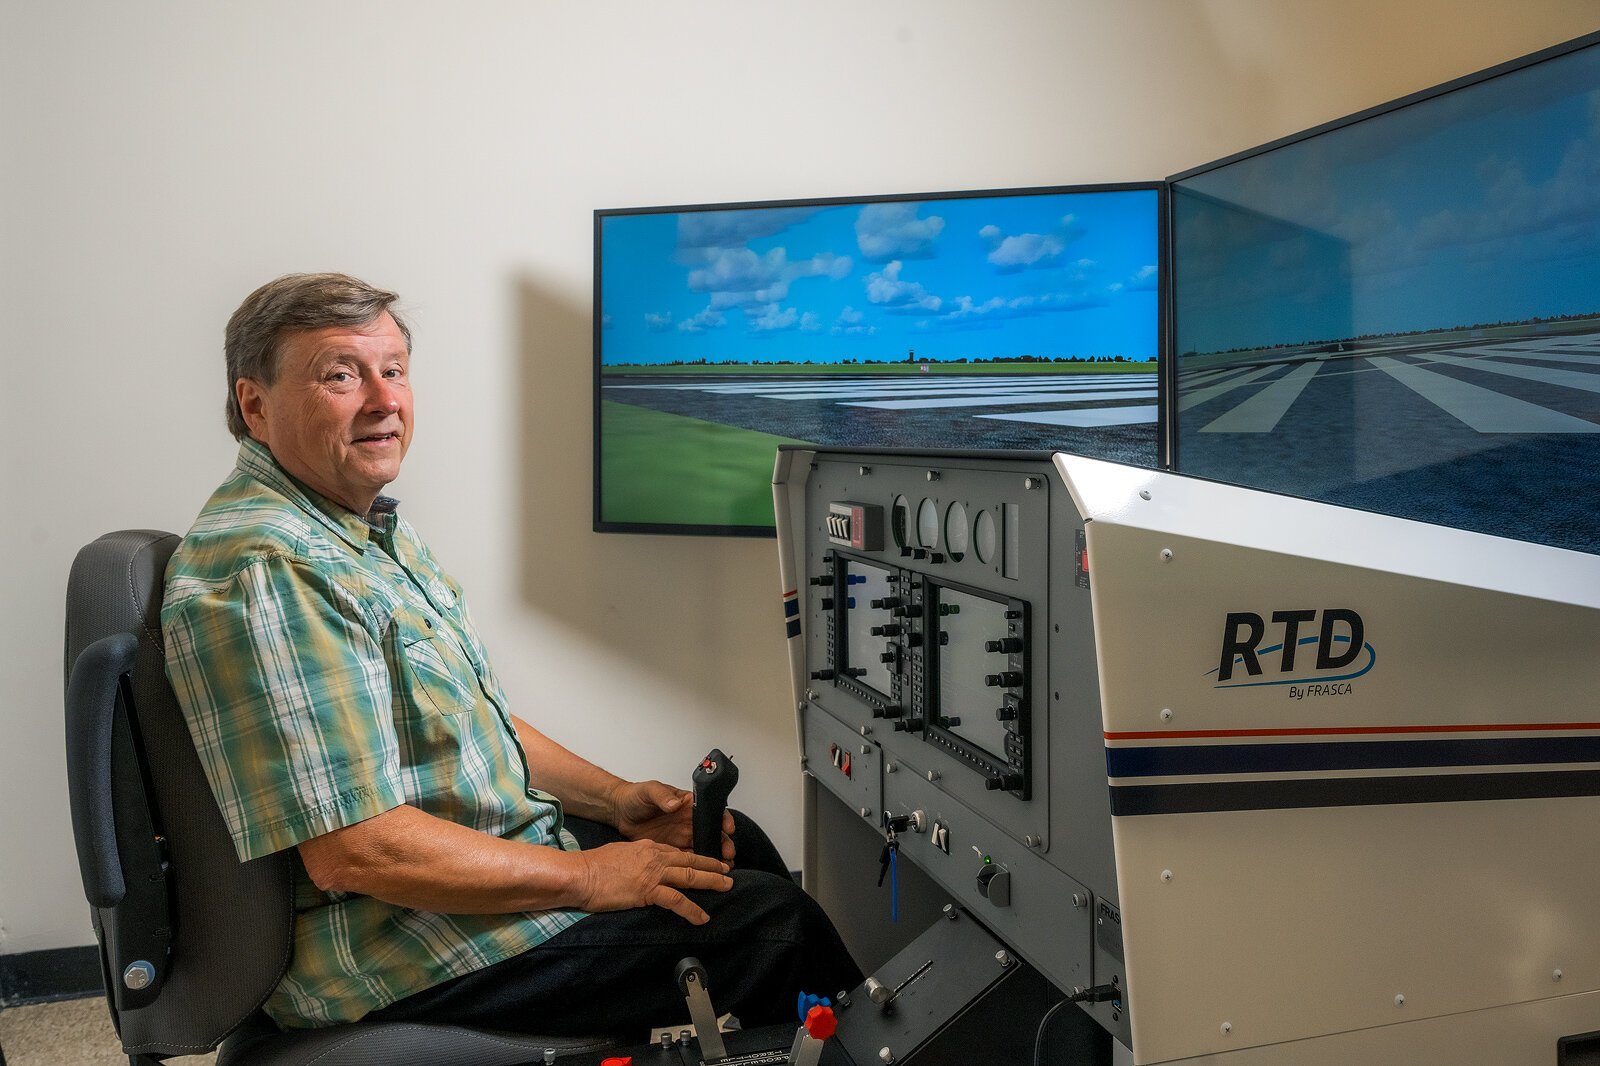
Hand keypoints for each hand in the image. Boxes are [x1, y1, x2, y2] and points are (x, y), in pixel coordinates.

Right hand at [571, 840, 731, 923]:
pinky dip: (692, 909)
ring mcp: (653, 873)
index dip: (695, 856)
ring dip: (711, 881)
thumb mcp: (618, 854)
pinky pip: (677, 900)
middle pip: (690, 860)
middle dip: (711, 865)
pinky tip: (703, 917)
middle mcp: (654, 857)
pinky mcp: (648, 890)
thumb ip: (634, 858)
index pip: (677, 851)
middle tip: (727, 870)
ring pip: (690, 876)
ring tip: (726, 886)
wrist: (580, 874)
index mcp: (647, 848)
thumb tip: (639, 867)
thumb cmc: (592, 866)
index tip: (707, 861)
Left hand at [611, 779, 736, 862]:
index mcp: (687, 804)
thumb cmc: (635, 796)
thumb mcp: (649, 791)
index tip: (728, 828)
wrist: (620, 812)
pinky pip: (689, 859)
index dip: (723, 819)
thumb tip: (675, 803)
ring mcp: (682, 835)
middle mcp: (688, 821)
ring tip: (723, 869)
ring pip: (704, 848)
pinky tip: (705, 874)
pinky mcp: (672, 849)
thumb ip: (662, 795)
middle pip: (713, 832)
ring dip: (714, 857)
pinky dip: (698, 867)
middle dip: (723, 843)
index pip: (711, 810)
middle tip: (728, 854)